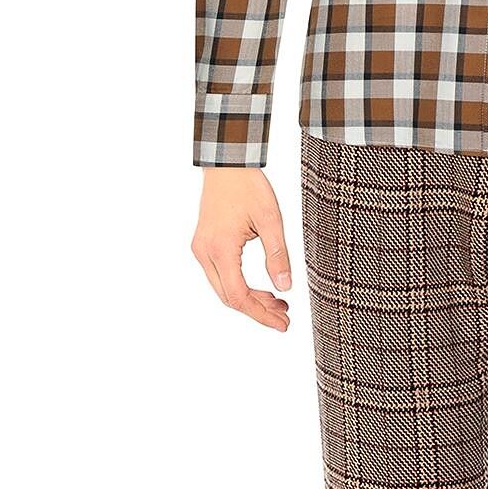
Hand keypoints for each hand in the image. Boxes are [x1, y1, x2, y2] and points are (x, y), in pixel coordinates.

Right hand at [191, 166, 292, 331]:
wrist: (227, 165)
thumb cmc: (248, 186)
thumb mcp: (271, 220)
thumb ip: (278, 255)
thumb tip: (285, 288)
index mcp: (220, 248)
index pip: (239, 296)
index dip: (261, 314)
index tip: (282, 323)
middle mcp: (205, 252)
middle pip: (229, 297)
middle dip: (257, 310)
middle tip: (285, 316)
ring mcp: (202, 249)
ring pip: (224, 289)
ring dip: (250, 299)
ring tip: (278, 303)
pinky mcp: (205, 245)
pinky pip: (221, 276)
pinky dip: (240, 286)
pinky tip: (262, 288)